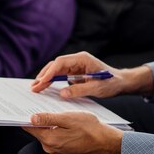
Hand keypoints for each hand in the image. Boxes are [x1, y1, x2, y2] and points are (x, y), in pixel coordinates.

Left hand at [23, 111, 123, 153]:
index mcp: (49, 139)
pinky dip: (53, 126)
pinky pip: (52, 134)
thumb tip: (32, 118)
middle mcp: (50, 147)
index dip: (26, 115)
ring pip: (45, 131)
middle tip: (39, 101)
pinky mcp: (62, 147)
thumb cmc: (89, 128)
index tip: (25, 104)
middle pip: (36, 129)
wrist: (104, 141)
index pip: (29, 127)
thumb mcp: (68, 118)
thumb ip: (48, 119)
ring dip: (46, 121)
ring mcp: (56, 148)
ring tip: (51, 107)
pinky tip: (60, 117)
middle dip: (37, 116)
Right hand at [31, 52, 153, 98]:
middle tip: (34, 87)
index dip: (50, 72)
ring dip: (46, 78)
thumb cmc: (112, 83)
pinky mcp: (75, 72)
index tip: (41, 81)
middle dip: (44, 75)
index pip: (61, 62)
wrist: (120, 82)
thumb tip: (62, 93)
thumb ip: (80, 90)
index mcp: (82, 59)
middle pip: (56, 65)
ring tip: (35, 88)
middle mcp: (77, 60)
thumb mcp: (97, 88)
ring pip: (56, 70)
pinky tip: (44, 87)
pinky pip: (60, 75)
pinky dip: (52, 80)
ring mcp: (75, 65)